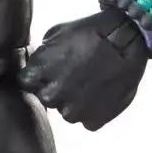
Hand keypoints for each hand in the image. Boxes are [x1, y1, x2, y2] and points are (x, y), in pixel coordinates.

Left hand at [18, 8, 148, 130]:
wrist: (125, 39)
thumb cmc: (89, 32)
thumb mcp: (55, 33)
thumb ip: (43, 54)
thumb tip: (38, 62)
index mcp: (37, 73)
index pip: (26, 82)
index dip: (38, 76)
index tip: (48, 70)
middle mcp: (52, 95)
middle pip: (46, 98)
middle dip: (55, 88)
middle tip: (73, 74)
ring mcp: (73, 110)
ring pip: (66, 112)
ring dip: (74, 101)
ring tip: (89, 82)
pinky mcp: (94, 120)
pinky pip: (87, 120)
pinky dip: (93, 110)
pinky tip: (101, 91)